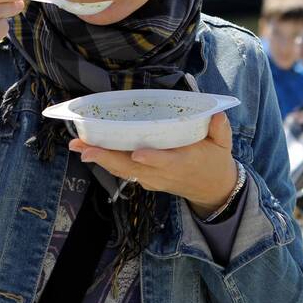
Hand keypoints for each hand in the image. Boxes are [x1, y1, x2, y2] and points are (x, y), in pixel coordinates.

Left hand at [69, 112, 238, 218]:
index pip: (165, 162)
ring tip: (78, 147)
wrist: (211, 189)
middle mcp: (163, 174)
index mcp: (183, 163)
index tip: (137, 153)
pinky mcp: (145, 180)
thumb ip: (220, 129)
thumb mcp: (224, 145)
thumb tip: (217, 114)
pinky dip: (106, 162)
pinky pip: (123, 172)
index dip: (152, 159)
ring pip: (123, 171)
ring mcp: (152, 179)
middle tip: (85, 148)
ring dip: (100, 159)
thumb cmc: (215, 160)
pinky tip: (89, 150)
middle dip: (108, 158)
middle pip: (132, 167)